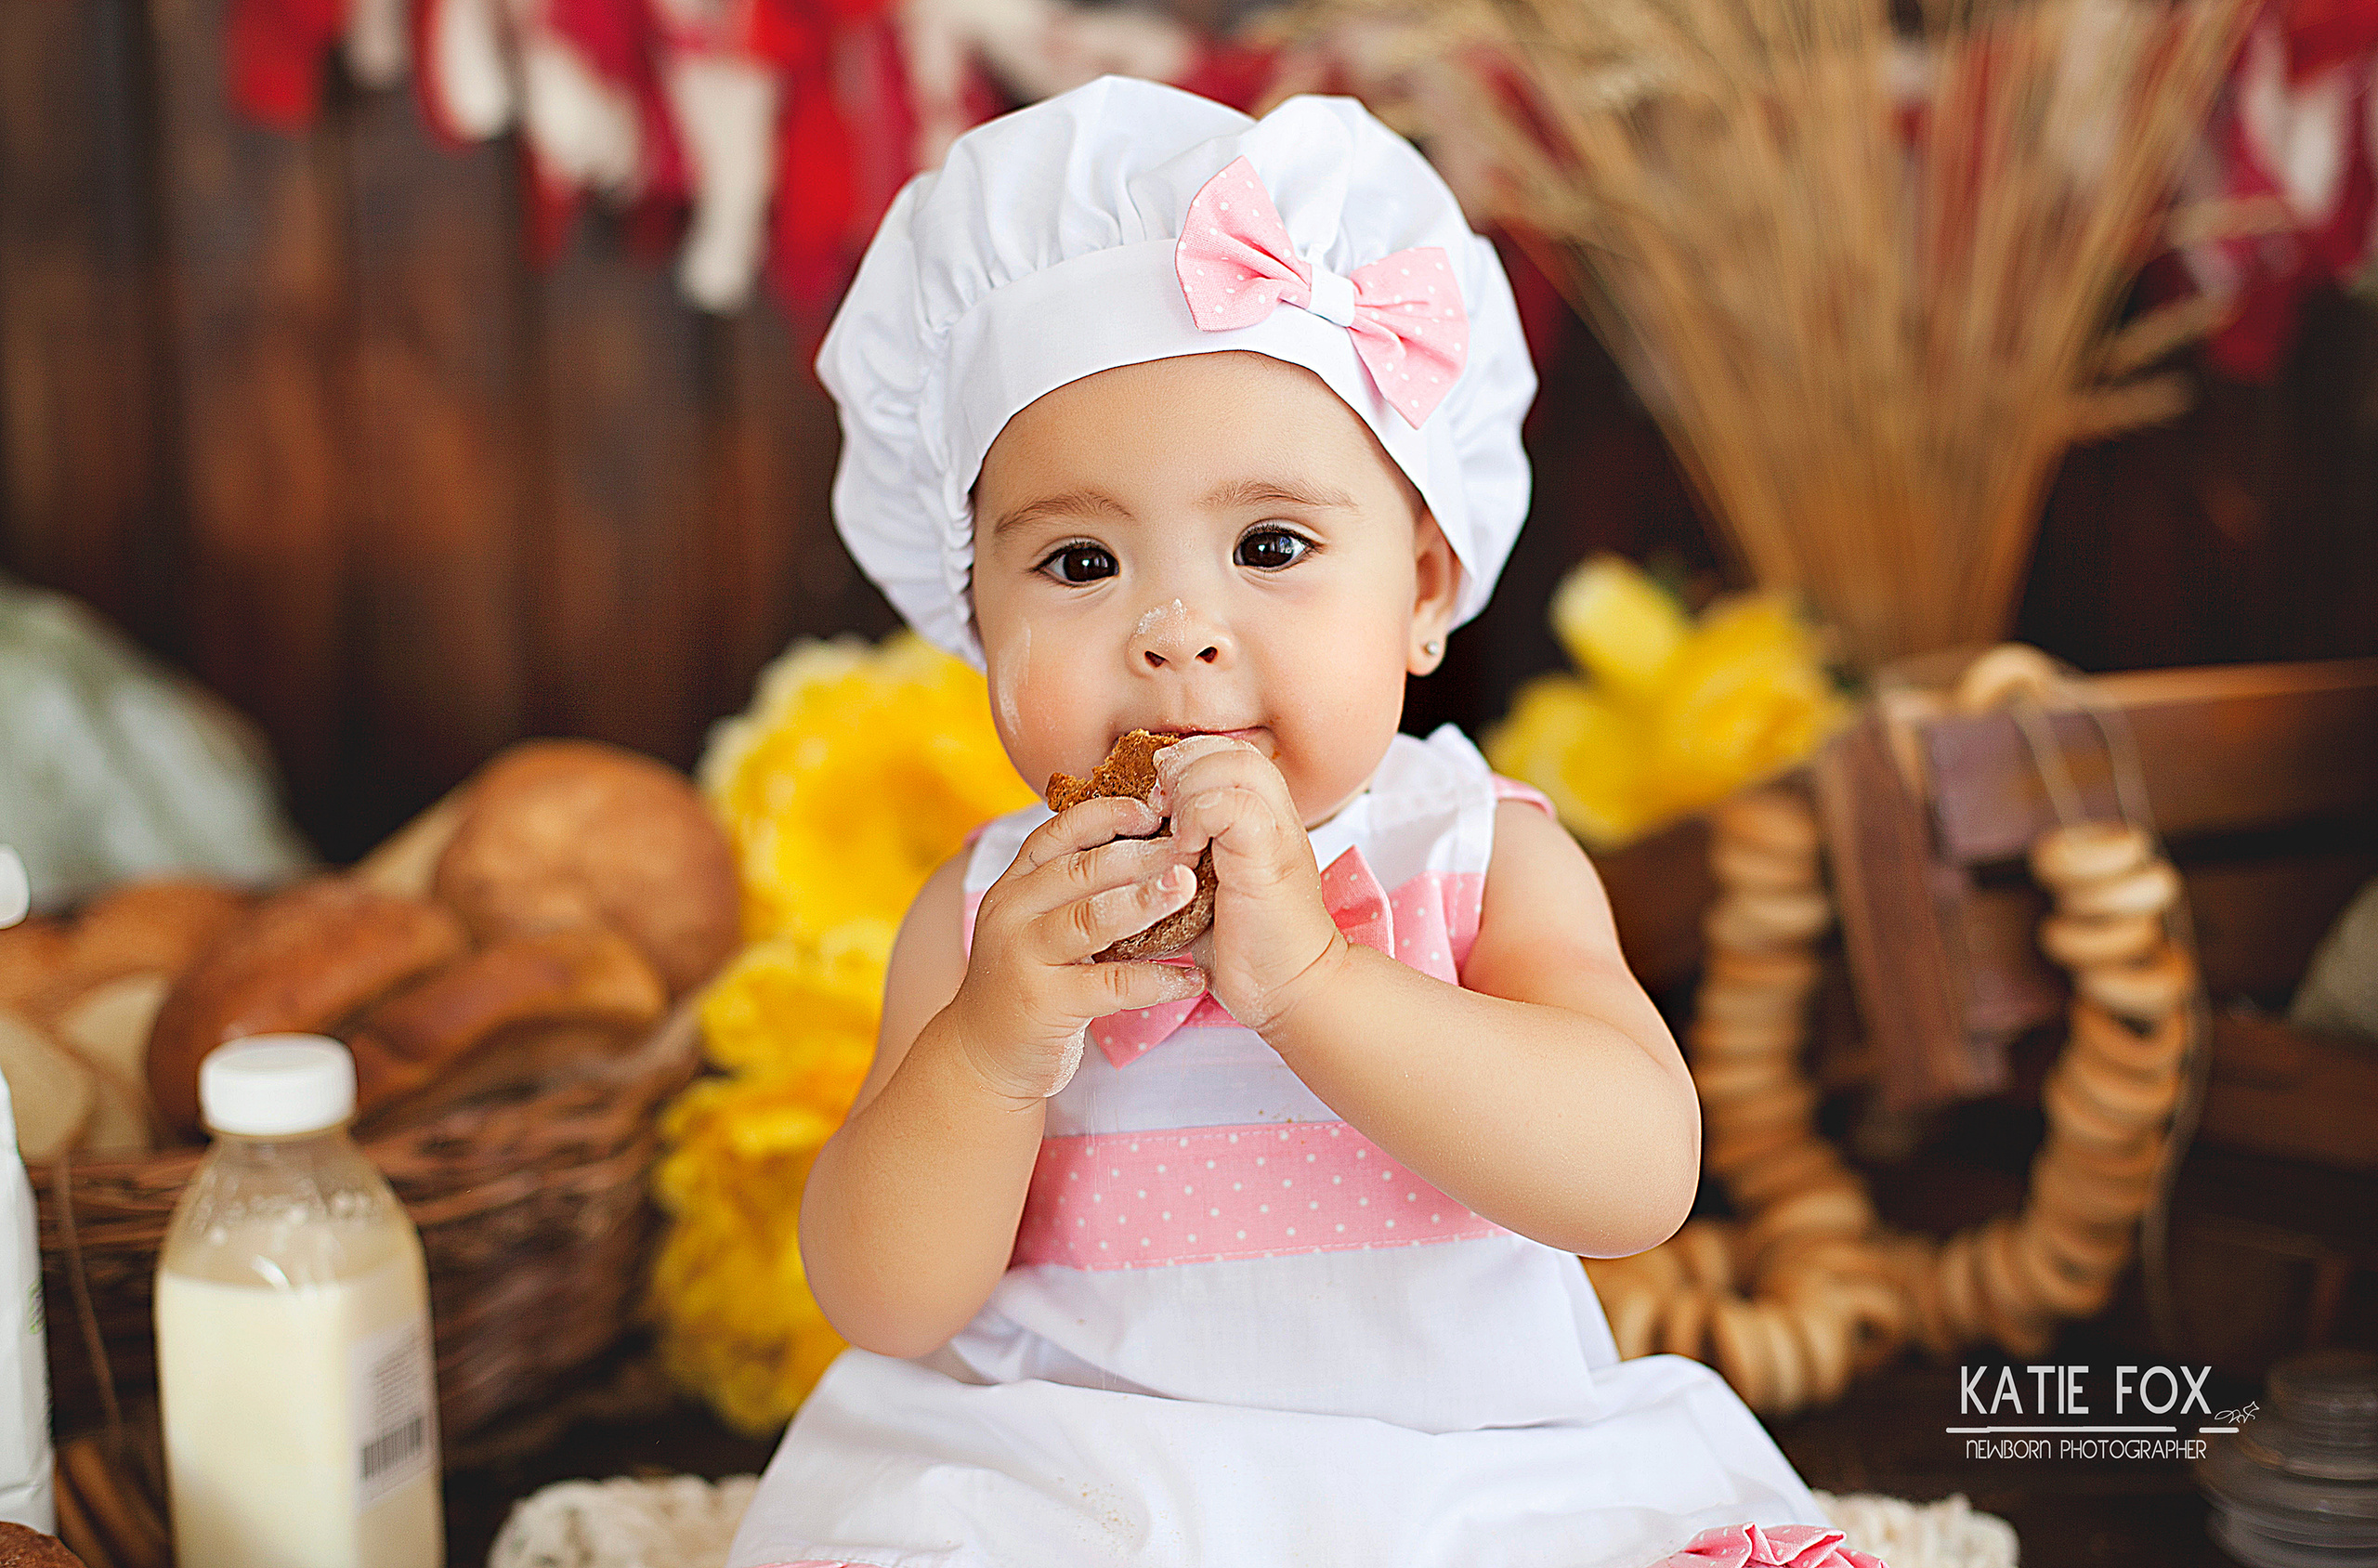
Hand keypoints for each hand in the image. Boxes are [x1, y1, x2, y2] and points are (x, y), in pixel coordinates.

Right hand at [945, 795, 1210, 1102]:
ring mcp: (1025, 959)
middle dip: (1142, 854)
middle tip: (1191, 843)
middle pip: (1082, 870)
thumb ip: (1071, 888)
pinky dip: (1159, 980)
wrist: (981, 1056)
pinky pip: (1113, 984)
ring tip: (1189, 888)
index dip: (1107, 815)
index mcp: (1014, 886)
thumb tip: (1146, 845)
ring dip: (1147, 900)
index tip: (1155, 808)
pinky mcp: (1045, 1004)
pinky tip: (1195, 978)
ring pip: (1092, 918)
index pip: (1058, 833)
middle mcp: (1012, 914)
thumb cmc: (1026, 980)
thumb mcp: (1034, 923)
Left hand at [1151, 735, 1346, 1035]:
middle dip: (1184, 767)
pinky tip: (1184, 852)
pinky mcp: (1270, 858)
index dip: (1186, 761)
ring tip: (1172, 832)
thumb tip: (1123, 839)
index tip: (1157, 800)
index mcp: (1261, 817)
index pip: (1225, 751)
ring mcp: (1277, 833)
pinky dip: (1199, 816)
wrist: (1292, 990)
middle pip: (1231, 748)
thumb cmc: (1246, 947)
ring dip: (1190, 789)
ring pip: (1235, 764)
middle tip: (1159, 810)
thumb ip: (1181, 854)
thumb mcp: (1204, 888)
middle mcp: (1275, 816)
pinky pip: (1234, 805)